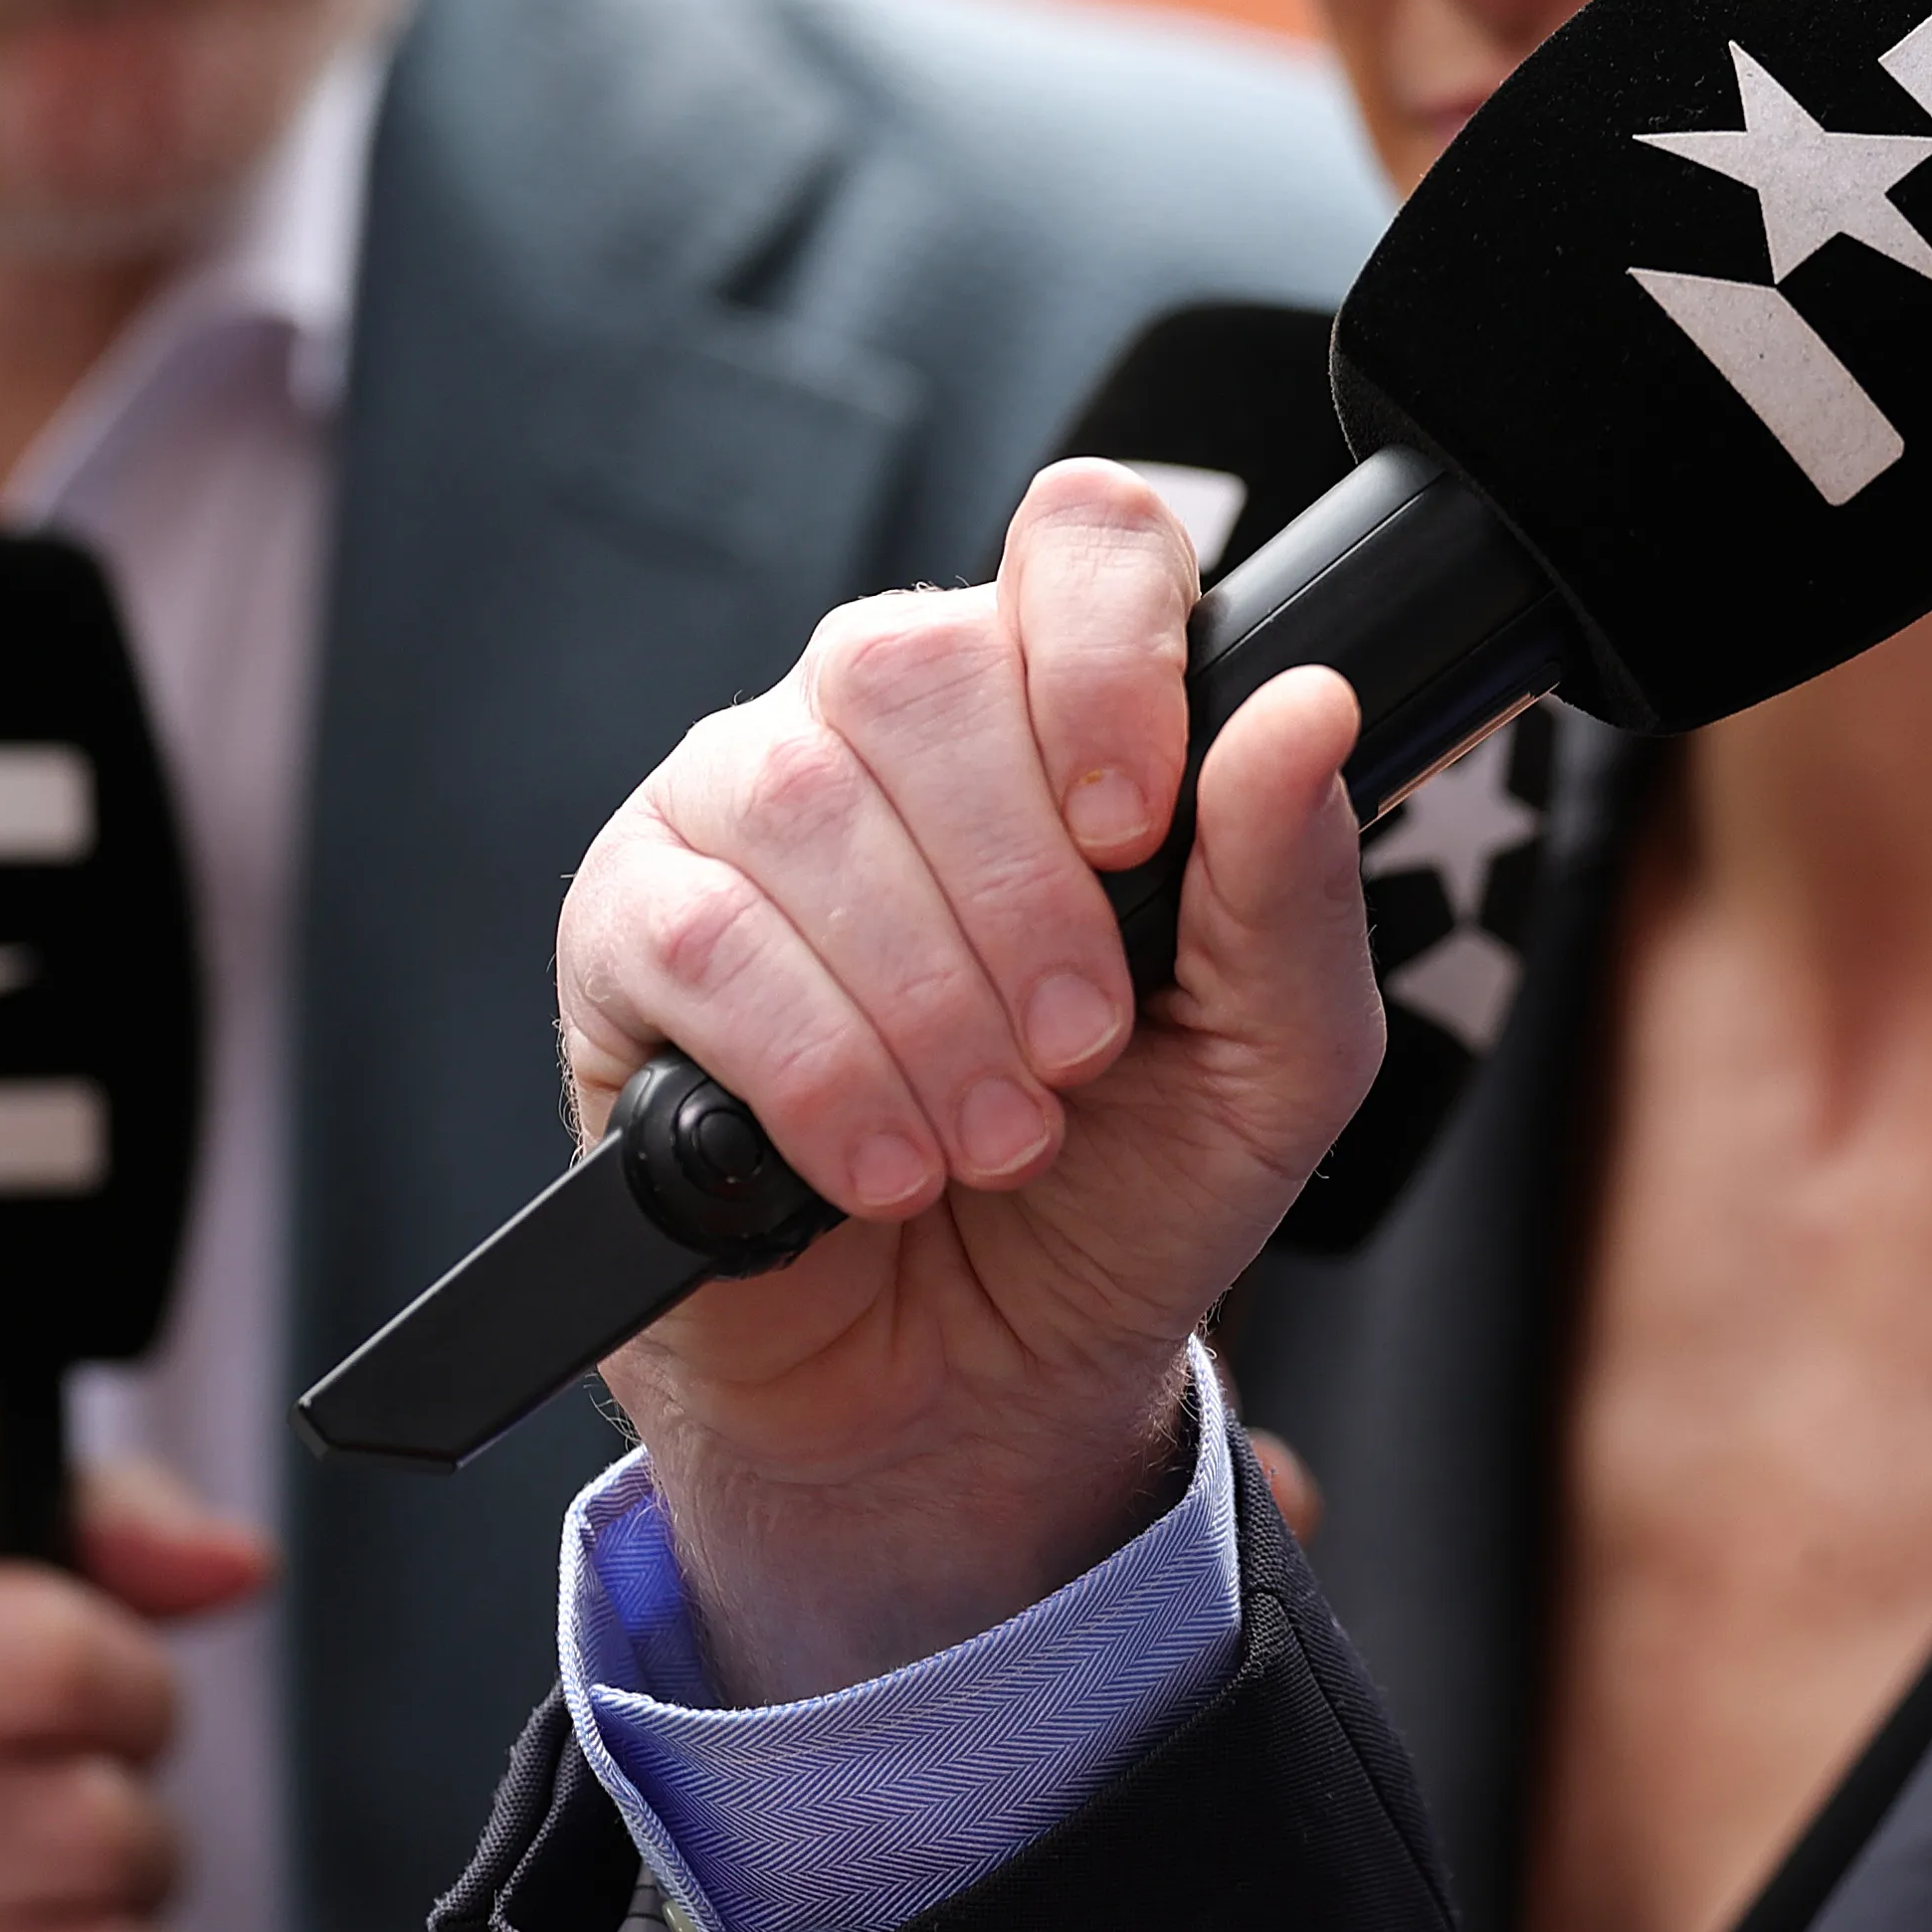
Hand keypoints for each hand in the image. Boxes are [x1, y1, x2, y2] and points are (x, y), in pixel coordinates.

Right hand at [562, 460, 1378, 1701]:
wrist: (971, 1392)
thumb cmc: (1120, 1193)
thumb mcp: (1271, 1067)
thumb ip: (1296, 887)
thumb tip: (1306, 708)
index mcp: (1054, 706)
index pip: (1077, 539)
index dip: (1107, 656)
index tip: (1138, 829)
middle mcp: (884, 722)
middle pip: (918, 661)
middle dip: (1021, 888)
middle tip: (1077, 1052)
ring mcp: (736, 807)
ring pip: (802, 795)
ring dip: (929, 999)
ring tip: (993, 1138)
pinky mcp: (625, 932)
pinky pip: (702, 938)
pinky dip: (816, 1068)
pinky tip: (879, 1168)